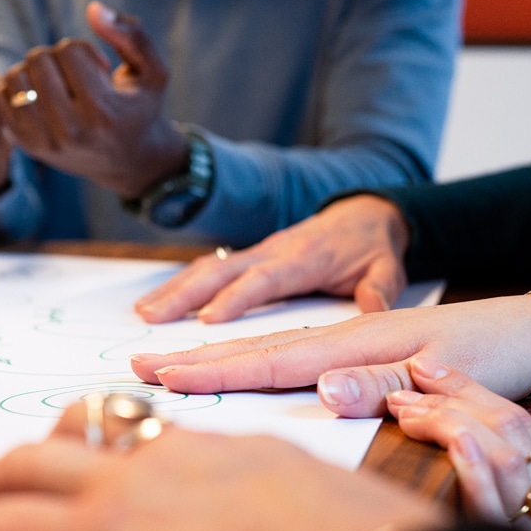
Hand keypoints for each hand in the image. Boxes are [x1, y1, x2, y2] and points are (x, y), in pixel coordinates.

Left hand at [0, 1, 186, 199]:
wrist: (129, 163)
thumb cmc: (140, 108)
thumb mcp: (153, 71)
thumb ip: (131, 34)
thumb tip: (93, 8)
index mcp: (102, 112)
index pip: (68, 50)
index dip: (83, 49)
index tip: (98, 67)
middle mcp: (70, 131)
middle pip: (38, 60)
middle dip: (56, 57)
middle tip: (74, 74)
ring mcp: (44, 142)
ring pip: (14, 77)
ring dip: (33, 70)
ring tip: (56, 83)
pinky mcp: (27, 147)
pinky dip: (14, 88)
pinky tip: (38, 95)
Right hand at [130, 294, 530, 416]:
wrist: (509, 306)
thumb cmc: (481, 341)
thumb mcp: (446, 362)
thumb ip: (385, 378)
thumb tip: (323, 390)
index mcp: (349, 336)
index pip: (270, 356)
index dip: (216, 369)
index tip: (170, 377)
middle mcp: (325, 318)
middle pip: (246, 334)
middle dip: (189, 350)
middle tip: (137, 362)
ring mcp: (324, 307)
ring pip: (248, 310)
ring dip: (193, 315)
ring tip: (147, 324)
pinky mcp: (324, 306)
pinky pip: (261, 305)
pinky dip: (222, 307)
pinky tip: (202, 316)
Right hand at [135, 195, 409, 322]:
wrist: (366, 211)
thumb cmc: (372, 246)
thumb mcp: (387, 266)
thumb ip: (380, 289)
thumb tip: (374, 309)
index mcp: (302, 259)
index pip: (264, 278)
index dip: (235, 298)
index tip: (207, 319)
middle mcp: (271, 252)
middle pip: (221, 271)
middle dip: (184, 294)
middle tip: (152, 318)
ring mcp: (256, 251)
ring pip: (207, 267)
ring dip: (173, 289)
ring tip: (143, 312)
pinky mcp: (248, 256)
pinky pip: (209, 268)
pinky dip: (179, 284)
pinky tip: (155, 302)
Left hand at [386, 359, 530, 530]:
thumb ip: (500, 480)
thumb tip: (457, 449)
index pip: (508, 416)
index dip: (464, 387)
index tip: (422, 367)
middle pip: (506, 425)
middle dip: (448, 401)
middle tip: (398, 396)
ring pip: (503, 456)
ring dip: (454, 426)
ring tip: (409, 413)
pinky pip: (504, 508)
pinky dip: (480, 475)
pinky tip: (457, 449)